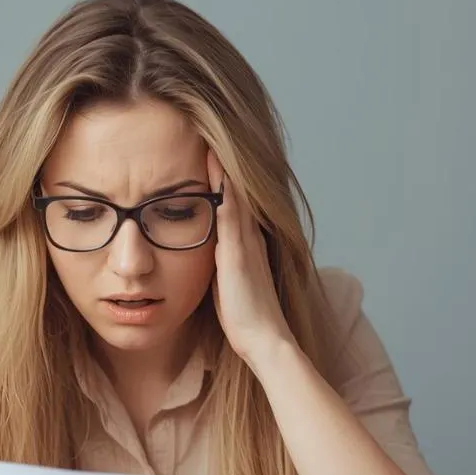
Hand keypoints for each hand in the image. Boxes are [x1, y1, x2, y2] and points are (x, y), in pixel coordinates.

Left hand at [207, 150, 295, 364]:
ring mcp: (245, 246)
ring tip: (211, 142)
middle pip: (237, 194)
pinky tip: (218, 174)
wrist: (265, 339)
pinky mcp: (237, 256)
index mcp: (245, 246)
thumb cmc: (246, 318)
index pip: (234, 206)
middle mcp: (249, 240)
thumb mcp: (229, 285)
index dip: (224, 181)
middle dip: (224, 167)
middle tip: (211, 135)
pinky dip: (225, 194)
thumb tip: (211, 260)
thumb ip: (222, 267)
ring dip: (224, 172)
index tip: (211, 155)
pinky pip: (231, 218)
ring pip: (235, 199)